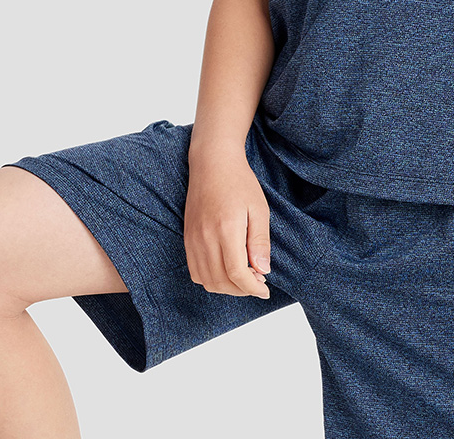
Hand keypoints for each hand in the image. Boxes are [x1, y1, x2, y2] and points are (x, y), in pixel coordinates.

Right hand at [183, 146, 271, 298]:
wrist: (212, 163)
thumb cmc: (240, 182)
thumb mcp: (259, 208)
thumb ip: (260, 241)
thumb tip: (263, 271)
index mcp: (226, 229)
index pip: (237, 274)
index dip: (252, 288)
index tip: (265, 289)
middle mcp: (205, 238)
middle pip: (221, 282)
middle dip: (242, 290)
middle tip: (258, 282)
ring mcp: (193, 239)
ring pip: (206, 280)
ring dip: (226, 287)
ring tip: (244, 277)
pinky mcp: (187, 239)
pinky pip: (195, 271)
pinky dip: (211, 279)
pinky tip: (226, 270)